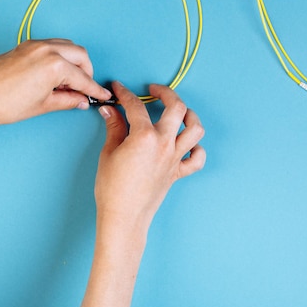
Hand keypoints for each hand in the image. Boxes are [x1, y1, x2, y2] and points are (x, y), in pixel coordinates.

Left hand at [0, 39, 111, 127]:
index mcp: (55, 65)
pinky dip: (59, 56)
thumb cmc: (4, 104)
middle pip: (80, 55)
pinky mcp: (25, 45)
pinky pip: (51, 46)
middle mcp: (47, 49)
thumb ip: (66, 100)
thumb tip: (79, 100)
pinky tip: (55, 73)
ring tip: (68, 82)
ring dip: (74, 62)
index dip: (94, 90)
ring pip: (67, 47)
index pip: (83, 78)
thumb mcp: (42, 105)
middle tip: (84, 89)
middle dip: (86, 72)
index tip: (102, 96)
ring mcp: (35, 45)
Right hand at [94, 82, 205, 233]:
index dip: (125, 93)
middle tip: (153, 90)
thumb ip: (114, 128)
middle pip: (176, 107)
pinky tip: (186, 144)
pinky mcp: (178, 173)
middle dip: (165, 93)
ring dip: (190, 116)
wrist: (124, 217)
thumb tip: (110, 110)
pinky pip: (197, 158)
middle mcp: (165, 143)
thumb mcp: (108, 153)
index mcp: (145, 136)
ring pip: (195, 129)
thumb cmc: (112, 188)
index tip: (118, 89)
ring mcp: (174, 158)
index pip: (136, 106)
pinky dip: (196, 149)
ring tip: (178, 112)